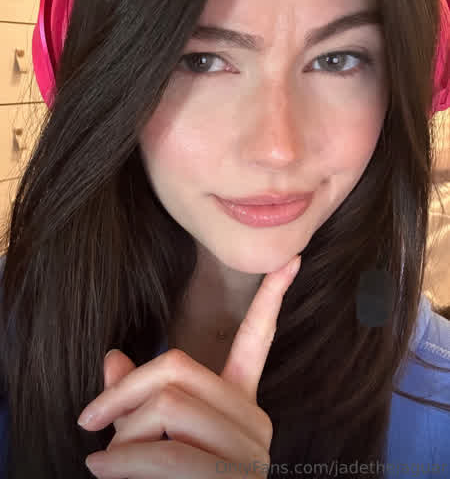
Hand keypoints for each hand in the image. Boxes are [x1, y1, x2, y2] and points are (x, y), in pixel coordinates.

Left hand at [77, 255, 301, 477]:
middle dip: (123, 393)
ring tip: (104, 460)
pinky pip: (167, 454)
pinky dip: (121, 460)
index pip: (259, 338)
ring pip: (167, 406)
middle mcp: (253, 422)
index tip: (292, 257)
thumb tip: (112, 357)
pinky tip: (101, 467)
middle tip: (92, 420)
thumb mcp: (148, 437)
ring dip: (120, 435)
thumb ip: (136, 399)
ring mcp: (248, 455)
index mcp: (239, 403)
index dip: (274, 296)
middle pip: (177, 369)